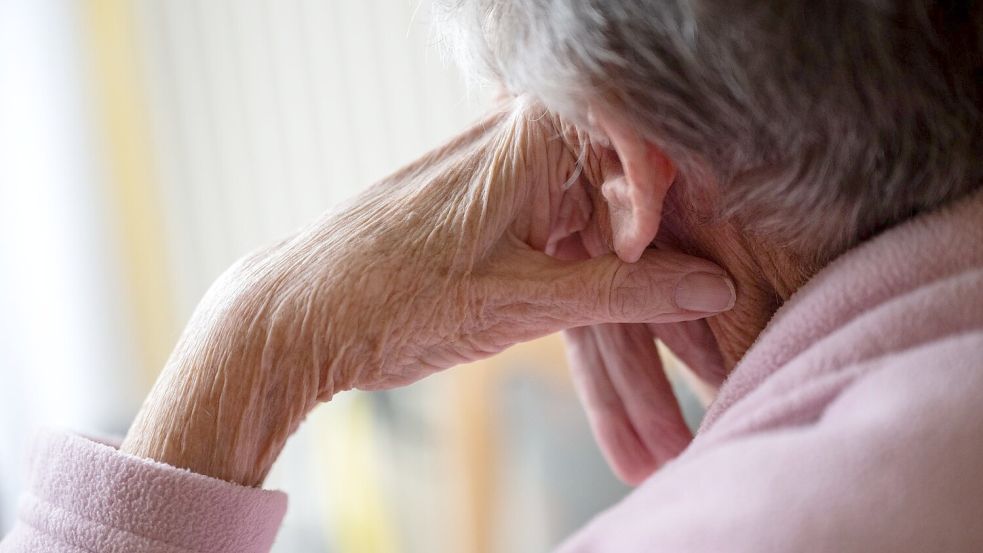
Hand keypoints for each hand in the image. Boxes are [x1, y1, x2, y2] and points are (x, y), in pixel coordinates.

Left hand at [121, 98, 734, 485]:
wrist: (293, 315)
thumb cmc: (389, 298)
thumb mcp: (520, 302)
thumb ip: (624, 291)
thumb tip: (714, 286)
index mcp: (530, 138)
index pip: (648, 155)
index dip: (690, 222)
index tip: (714, 279)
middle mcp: (524, 149)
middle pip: (628, 226)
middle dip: (667, 315)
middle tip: (713, 375)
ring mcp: (510, 192)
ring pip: (595, 263)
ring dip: (627, 345)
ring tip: (658, 433)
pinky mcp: (495, 230)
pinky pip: (562, 272)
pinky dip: (586, 329)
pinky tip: (620, 396)